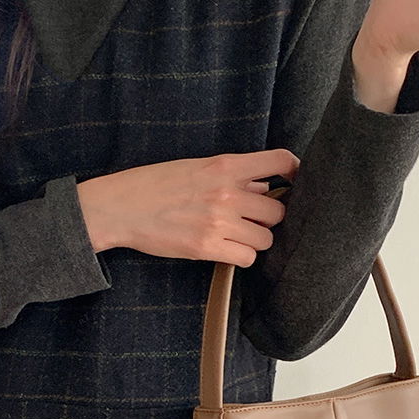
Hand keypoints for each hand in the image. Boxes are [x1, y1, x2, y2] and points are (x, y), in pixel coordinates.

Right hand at [77, 147, 295, 271]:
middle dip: (268, 216)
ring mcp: (219, 221)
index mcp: (225, 165)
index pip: (279, 161)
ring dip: (256, 239)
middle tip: (252, 218)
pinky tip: (227, 249)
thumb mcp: (196, 166)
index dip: (295, 171)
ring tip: (236, 235)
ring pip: (266, 238)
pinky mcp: (207, 247)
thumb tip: (264, 183)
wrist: (122, 206)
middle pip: (278, 210)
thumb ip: (232, 174)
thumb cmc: (156, 183)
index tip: (295, 181)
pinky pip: (247, 257)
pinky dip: (241, 256)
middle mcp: (227, 192)